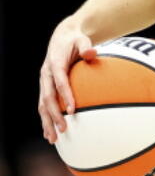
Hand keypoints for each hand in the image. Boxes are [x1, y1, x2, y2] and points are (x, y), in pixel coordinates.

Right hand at [38, 19, 96, 142]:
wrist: (63, 37)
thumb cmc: (76, 40)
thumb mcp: (82, 40)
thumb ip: (87, 47)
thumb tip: (92, 52)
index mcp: (55, 63)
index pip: (60, 82)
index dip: (66, 96)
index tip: (73, 110)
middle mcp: (46, 74)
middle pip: (48, 97)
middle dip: (55, 115)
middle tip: (64, 130)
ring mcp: (44, 82)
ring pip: (43, 105)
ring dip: (47, 122)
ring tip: (53, 139)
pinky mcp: (46, 87)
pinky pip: (44, 105)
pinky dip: (45, 119)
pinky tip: (49, 133)